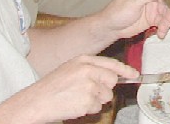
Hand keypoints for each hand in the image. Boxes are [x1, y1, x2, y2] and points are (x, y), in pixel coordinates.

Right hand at [19, 55, 137, 122]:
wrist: (35, 102)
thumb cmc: (51, 87)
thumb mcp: (70, 69)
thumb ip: (90, 69)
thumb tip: (111, 76)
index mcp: (83, 60)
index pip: (110, 63)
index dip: (125, 69)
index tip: (134, 74)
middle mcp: (87, 70)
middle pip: (111, 80)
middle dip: (104, 89)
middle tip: (88, 92)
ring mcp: (88, 86)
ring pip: (106, 96)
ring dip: (95, 100)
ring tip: (77, 98)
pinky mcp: (87, 101)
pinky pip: (97, 107)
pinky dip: (88, 109)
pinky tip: (75, 105)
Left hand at [99, 0, 169, 40]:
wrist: (111, 29)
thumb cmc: (117, 12)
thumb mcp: (132, 3)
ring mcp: (153, 7)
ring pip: (168, 9)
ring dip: (169, 19)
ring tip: (164, 29)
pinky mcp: (154, 18)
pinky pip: (164, 21)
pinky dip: (165, 27)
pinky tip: (161, 34)